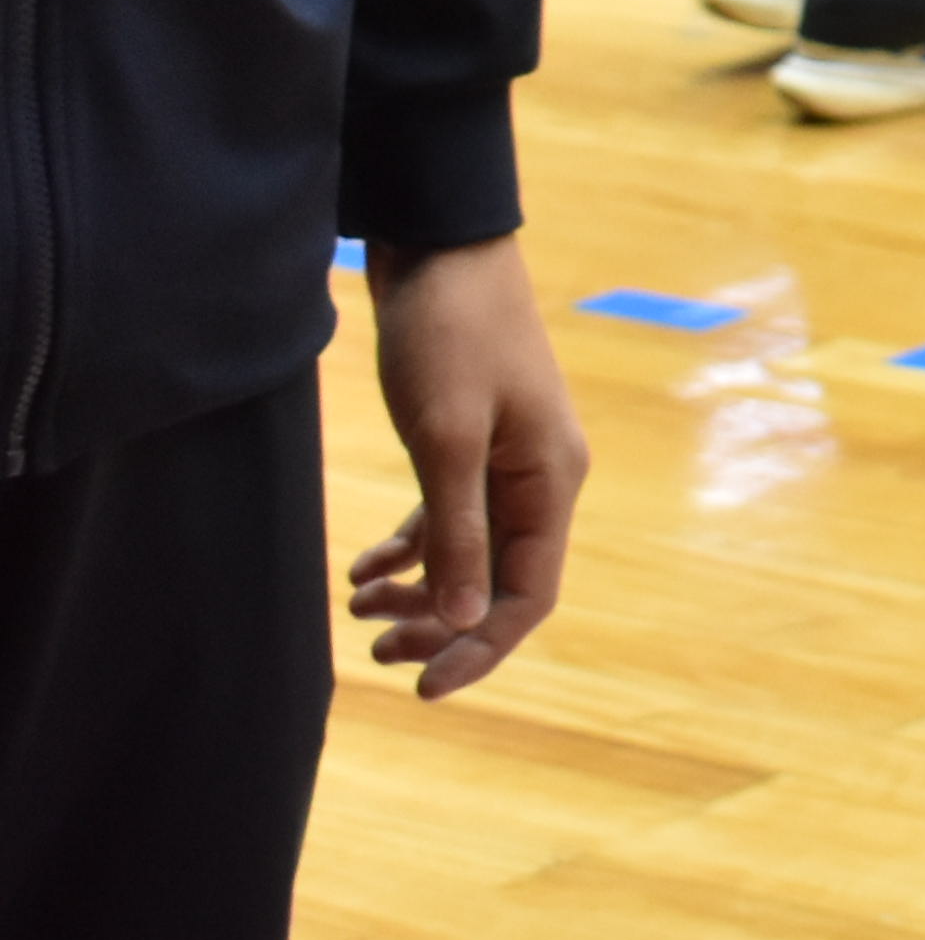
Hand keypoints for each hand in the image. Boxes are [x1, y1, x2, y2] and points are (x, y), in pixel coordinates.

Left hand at [348, 236, 583, 699]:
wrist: (442, 252)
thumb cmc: (450, 338)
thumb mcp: (447, 438)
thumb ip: (459, 532)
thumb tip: (468, 622)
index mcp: (551, 480)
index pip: (530, 594)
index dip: (481, 648)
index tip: (422, 687)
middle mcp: (541, 479)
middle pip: (501, 583)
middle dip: (442, 627)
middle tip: (374, 653)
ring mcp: (510, 462)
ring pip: (472, 557)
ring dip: (421, 594)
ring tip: (357, 613)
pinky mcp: (475, 445)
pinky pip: (451, 521)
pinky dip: (411, 551)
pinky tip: (363, 570)